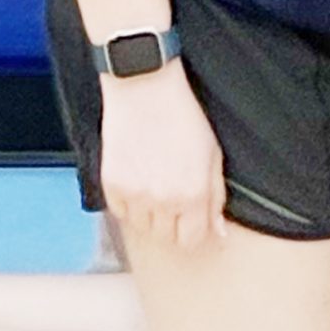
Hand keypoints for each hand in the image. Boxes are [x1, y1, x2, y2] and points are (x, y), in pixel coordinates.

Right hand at [99, 64, 226, 250]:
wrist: (145, 91)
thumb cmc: (182, 116)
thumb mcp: (212, 155)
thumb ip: (216, 197)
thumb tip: (217, 230)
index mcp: (193, 194)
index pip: (192, 239)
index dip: (194, 231)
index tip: (193, 222)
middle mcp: (164, 201)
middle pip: (166, 238)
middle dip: (173, 223)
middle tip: (175, 197)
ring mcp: (135, 195)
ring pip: (142, 228)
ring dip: (150, 214)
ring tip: (156, 184)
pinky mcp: (112, 186)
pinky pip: (120, 213)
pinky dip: (129, 203)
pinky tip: (138, 179)